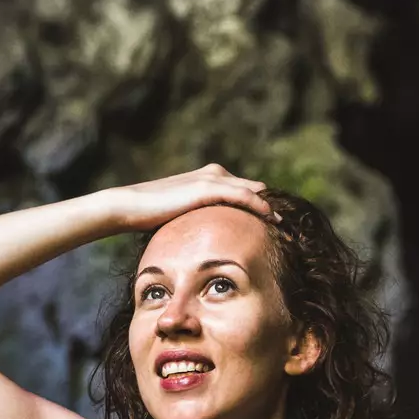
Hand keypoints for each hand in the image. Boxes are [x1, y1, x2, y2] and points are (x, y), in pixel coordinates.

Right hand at [103, 163, 278, 232]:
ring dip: (270, 206)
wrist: (130, 207)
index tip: (276, 225)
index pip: (243, 192)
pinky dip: (259, 206)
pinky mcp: (207, 187)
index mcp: (209, 180)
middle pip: (253, 189)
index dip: (260, 207)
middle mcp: (214, 174)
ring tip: (286, 224)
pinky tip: (271, 217)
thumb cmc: (150, 217)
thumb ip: (199, 223)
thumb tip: (208, 244)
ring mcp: (211, 178)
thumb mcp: (182, 219)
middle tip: (289, 225)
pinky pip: (242, 195)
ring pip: (252, 191)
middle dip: (270, 206)